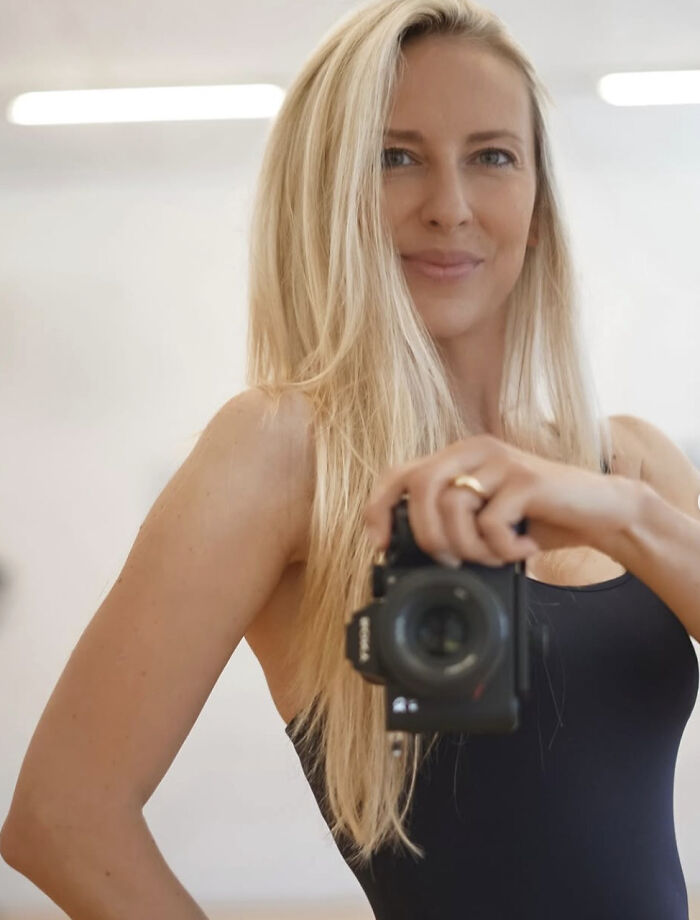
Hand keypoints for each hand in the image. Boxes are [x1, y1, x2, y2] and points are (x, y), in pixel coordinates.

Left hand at [363, 434, 640, 566]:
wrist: (602, 512)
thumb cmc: (540, 517)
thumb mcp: (486, 517)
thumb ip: (451, 519)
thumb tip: (404, 550)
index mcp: (459, 457)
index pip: (400, 473)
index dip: (380, 508)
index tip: (382, 545)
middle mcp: (476, 451)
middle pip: (421, 486)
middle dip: (428, 534)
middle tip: (451, 560)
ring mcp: (502, 461)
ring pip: (454, 506)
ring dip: (472, 547)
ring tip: (497, 554)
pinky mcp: (527, 479)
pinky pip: (492, 522)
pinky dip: (504, 548)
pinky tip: (524, 547)